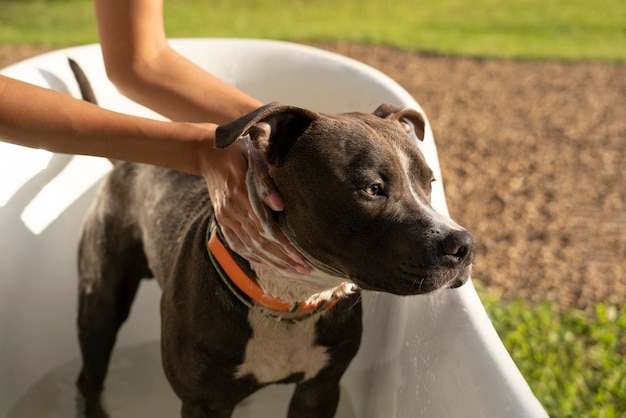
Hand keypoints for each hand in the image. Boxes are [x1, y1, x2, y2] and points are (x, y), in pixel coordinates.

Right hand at [203, 136, 310, 273]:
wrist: (207, 153)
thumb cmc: (239, 150)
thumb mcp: (253, 156)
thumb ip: (266, 181)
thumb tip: (280, 205)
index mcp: (242, 194)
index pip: (268, 228)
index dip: (286, 245)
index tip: (303, 259)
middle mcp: (232, 210)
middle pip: (261, 242)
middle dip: (284, 259)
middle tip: (305, 271)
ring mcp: (225, 217)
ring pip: (250, 246)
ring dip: (272, 261)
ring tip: (292, 271)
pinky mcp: (222, 220)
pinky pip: (236, 243)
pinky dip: (252, 256)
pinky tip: (267, 264)